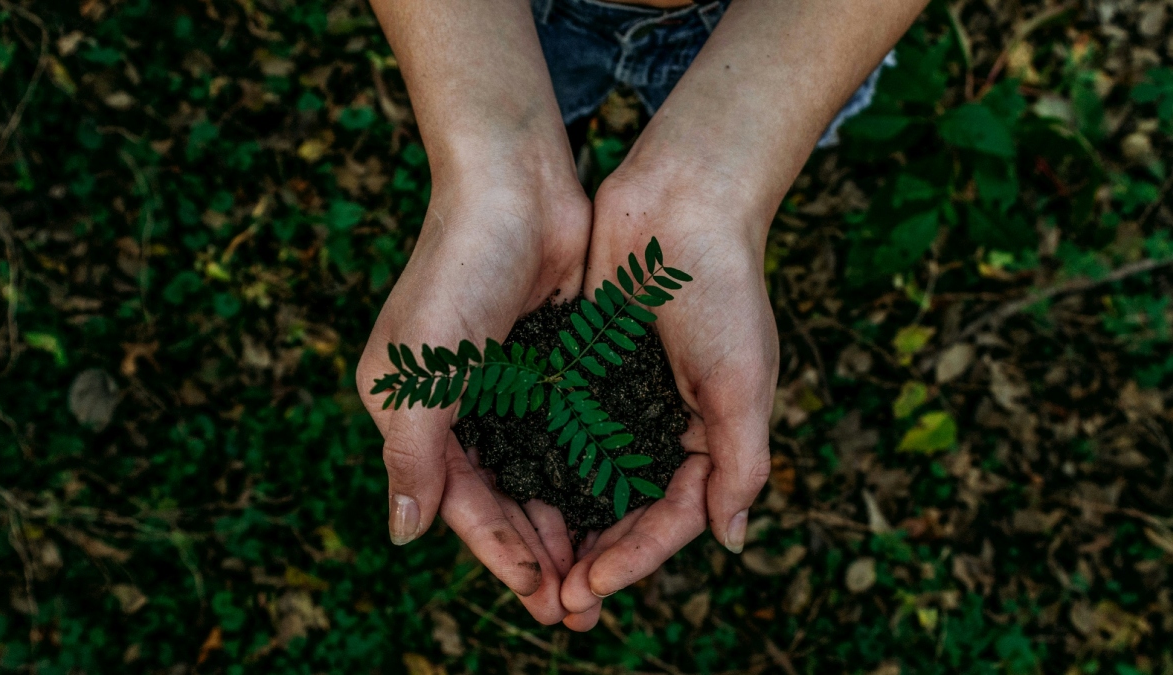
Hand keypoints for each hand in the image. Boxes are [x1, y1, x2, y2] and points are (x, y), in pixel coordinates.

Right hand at [355, 157, 588, 624]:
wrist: (515, 185)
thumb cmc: (458, 270)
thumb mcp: (421, 369)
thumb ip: (412, 453)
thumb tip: (403, 534)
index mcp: (413, 412)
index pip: (459, 501)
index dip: (498, 552)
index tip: (541, 595)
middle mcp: (458, 407)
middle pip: (501, 499)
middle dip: (537, 554)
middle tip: (579, 608)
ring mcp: (507, 387)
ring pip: (539, 475)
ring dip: (566, 524)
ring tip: (601, 574)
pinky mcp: (550, 366)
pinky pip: (569, 435)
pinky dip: (587, 474)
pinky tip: (616, 507)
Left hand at [559, 168, 778, 629]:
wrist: (681, 201)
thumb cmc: (723, 289)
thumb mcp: (743, 382)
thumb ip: (740, 463)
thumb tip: (730, 541)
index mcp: (709, 436)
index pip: (672, 517)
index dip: (635, 558)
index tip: (591, 587)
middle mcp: (663, 425)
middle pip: (626, 510)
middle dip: (594, 556)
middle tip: (555, 601)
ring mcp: (621, 398)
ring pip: (587, 479)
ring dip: (563, 523)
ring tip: (530, 565)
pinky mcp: (584, 368)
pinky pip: (560, 429)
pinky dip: (541, 464)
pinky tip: (511, 493)